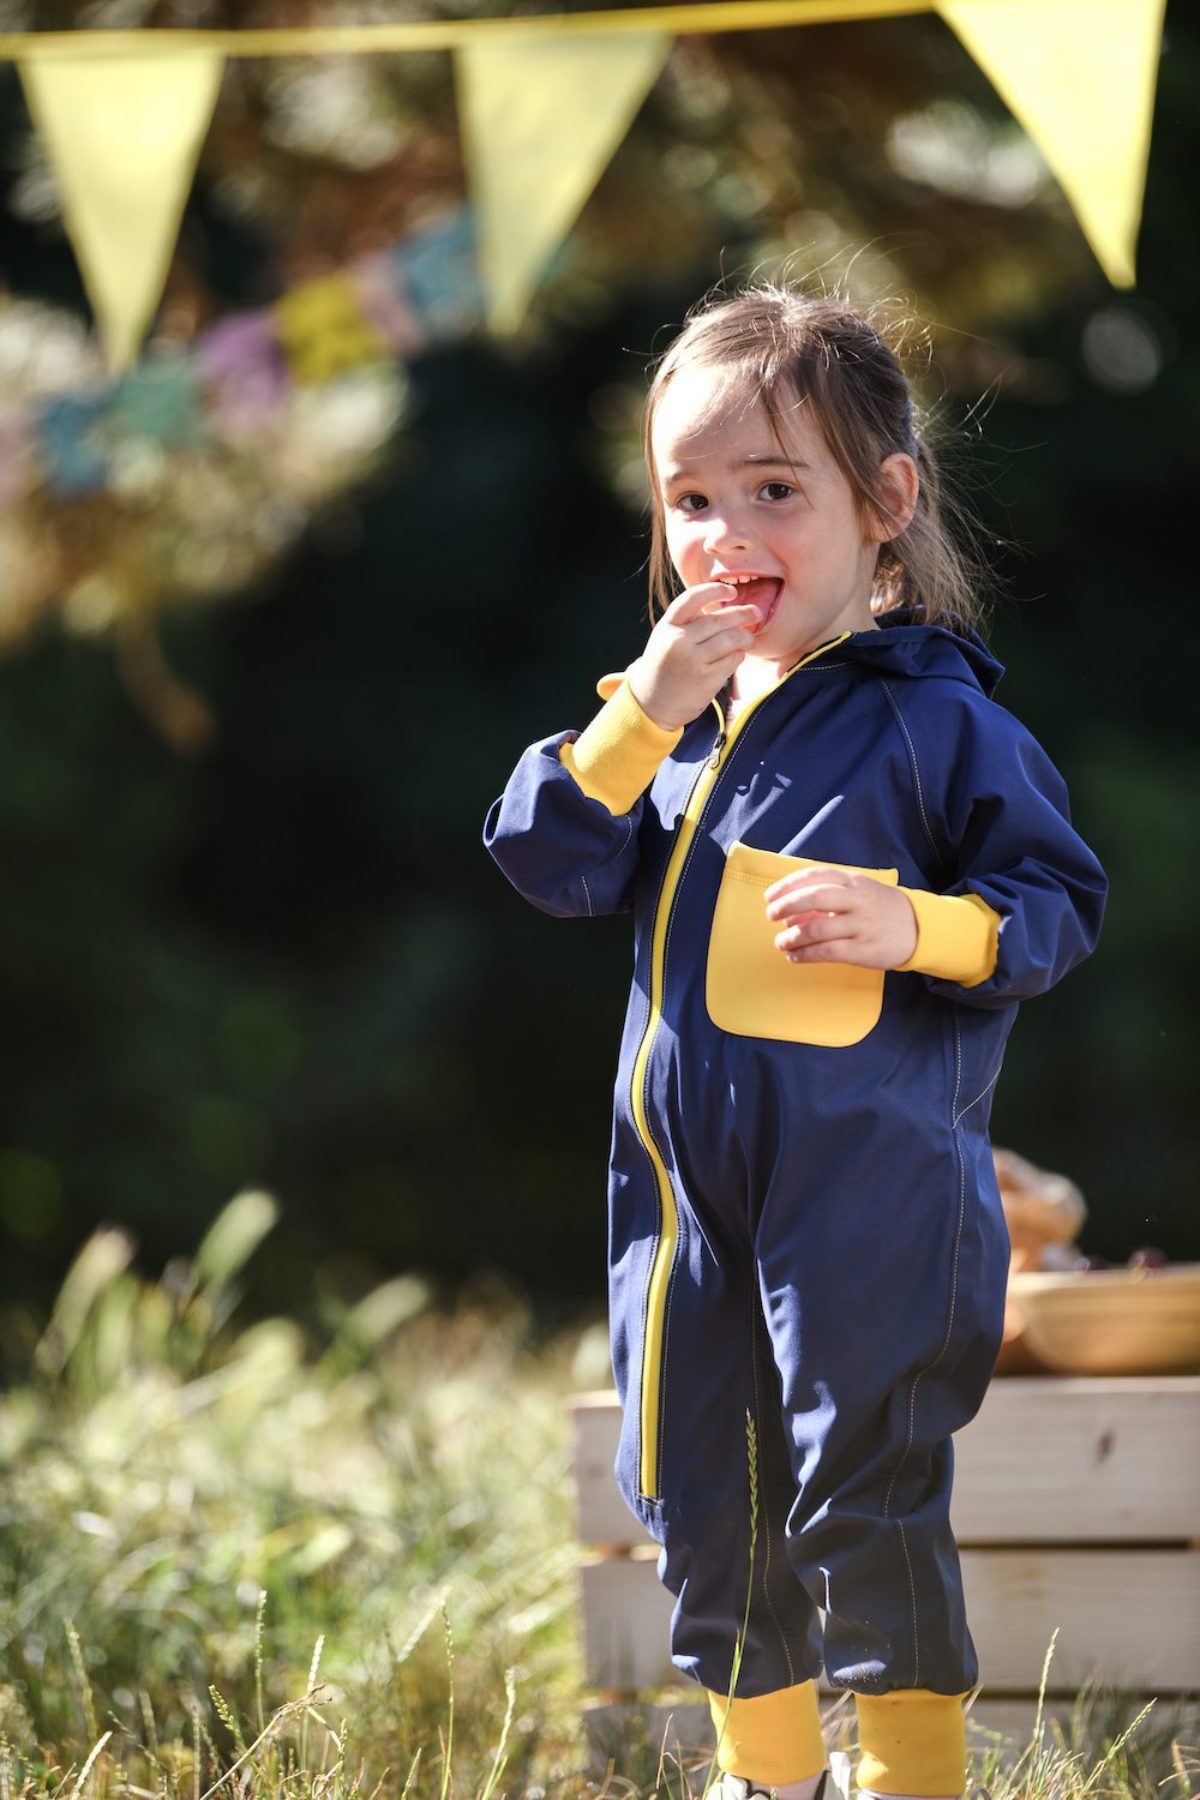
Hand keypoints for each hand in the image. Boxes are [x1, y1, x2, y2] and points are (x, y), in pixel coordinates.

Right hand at [627, 584, 758, 730]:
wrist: (651, 704)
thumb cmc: (664, 666)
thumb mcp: (666, 638)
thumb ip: (688, 623)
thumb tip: (727, 609)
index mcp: (668, 627)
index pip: (692, 598)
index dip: (715, 590)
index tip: (732, 591)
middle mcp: (679, 641)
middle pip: (719, 620)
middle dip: (742, 613)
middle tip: (755, 613)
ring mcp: (693, 661)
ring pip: (731, 639)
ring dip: (746, 637)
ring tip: (749, 640)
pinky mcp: (706, 680)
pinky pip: (733, 660)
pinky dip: (739, 656)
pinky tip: (737, 656)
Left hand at [764, 867, 917, 969]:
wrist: (918, 928)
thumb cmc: (879, 908)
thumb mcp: (858, 891)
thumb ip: (827, 896)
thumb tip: (789, 913)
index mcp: (853, 882)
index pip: (815, 876)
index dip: (788, 885)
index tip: (770, 896)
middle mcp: (857, 900)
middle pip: (815, 898)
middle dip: (787, 906)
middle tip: (771, 916)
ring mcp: (861, 925)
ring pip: (818, 928)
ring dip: (792, 936)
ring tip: (781, 942)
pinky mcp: (863, 950)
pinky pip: (827, 951)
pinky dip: (805, 954)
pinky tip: (794, 957)